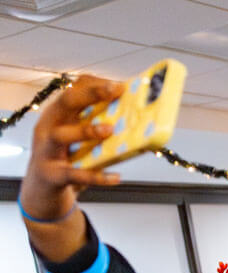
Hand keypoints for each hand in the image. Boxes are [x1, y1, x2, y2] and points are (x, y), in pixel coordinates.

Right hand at [21, 75, 122, 214]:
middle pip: (65, 102)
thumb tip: (140, 122)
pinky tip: (116, 177)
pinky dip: (96, 176)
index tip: (119, 85)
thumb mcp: (80, 137)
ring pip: (62, 135)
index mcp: (58, 114)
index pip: (73, 89)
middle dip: (90, 94)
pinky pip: (74, 174)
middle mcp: (48, 126)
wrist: (42, 187)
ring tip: (110, 130)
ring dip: (86, 131)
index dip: (95, 85)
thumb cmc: (67, 156)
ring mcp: (46, 150)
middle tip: (115, 92)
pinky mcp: (51, 174)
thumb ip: (101, 126)